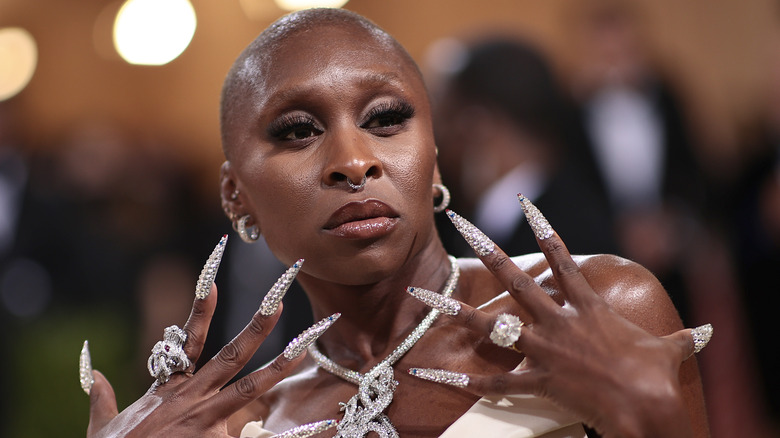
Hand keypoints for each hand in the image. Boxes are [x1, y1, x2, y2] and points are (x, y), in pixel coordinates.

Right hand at [86, 281, 300, 437]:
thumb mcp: (102, 425)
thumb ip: (103, 398)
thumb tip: (94, 374)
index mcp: (169, 390)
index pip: (188, 342)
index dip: (201, 309)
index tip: (213, 277)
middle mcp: (191, 399)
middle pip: (231, 354)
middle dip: (258, 324)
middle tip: (281, 297)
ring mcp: (205, 421)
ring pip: (249, 385)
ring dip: (280, 363)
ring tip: (307, 343)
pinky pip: (259, 437)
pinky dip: (292, 434)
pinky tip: (322, 422)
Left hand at [409, 202, 710, 437]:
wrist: (646, 404)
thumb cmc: (656, 375)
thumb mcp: (668, 351)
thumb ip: (681, 340)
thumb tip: (706, 335)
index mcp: (586, 306)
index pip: (560, 257)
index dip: (542, 227)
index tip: (524, 202)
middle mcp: (557, 321)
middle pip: (515, 279)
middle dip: (486, 248)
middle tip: (461, 223)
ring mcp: (542, 349)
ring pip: (489, 325)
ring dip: (453, 311)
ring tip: (423, 295)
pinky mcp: (536, 380)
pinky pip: (493, 382)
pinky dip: (462, 381)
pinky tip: (428, 376)